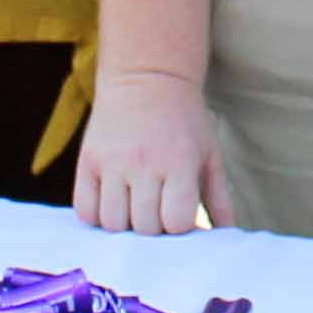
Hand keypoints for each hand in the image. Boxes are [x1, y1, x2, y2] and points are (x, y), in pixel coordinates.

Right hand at [75, 67, 227, 234]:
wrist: (146, 76)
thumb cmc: (184, 120)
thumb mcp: (210, 154)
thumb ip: (219, 198)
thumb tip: (227, 237)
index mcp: (179, 163)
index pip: (176, 222)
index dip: (179, 226)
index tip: (180, 215)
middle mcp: (143, 164)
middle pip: (144, 227)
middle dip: (154, 228)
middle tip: (158, 212)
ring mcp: (111, 162)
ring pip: (112, 223)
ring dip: (125, 225)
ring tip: (134, 209)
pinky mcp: (87, 160)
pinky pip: (85, 210)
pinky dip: (97, 216)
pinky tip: (112, 204)